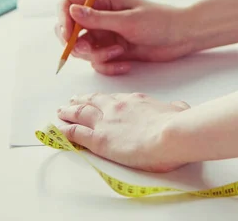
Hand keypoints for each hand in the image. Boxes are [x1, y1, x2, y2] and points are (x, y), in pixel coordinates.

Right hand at [55, 0, 193, 74]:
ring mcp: (105, 34)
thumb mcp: (127, 21)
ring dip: (97, 56)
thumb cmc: (159, 22)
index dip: (63, 20)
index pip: (68, 5)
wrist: (182, 37)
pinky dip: (108, 66)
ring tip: (118, 53)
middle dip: (76, 45)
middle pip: (69, 31)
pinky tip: (125, 64)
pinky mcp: (113, 50)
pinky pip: (98, 62)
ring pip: (83, 50)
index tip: (67, 37)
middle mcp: (100, 16)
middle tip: (90, 52)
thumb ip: (97, 19)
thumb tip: (71, 10)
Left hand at [56, 92, 190, 171]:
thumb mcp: (178, 109)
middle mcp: (118, 107)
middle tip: (72, 101)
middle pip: (94, 102)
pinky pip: (77, 133)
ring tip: (61, 112)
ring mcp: (107, 122)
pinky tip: (58, 128)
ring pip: (81, 114)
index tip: (97, 98)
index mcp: (136, 100)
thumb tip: (178, 107)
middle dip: (81, 101)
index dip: (102, 99)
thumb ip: (175, 107)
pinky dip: (65, 130)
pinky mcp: (100, 139)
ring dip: (69, 112)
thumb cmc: (177, 124)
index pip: (114, 99)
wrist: (171, 133)